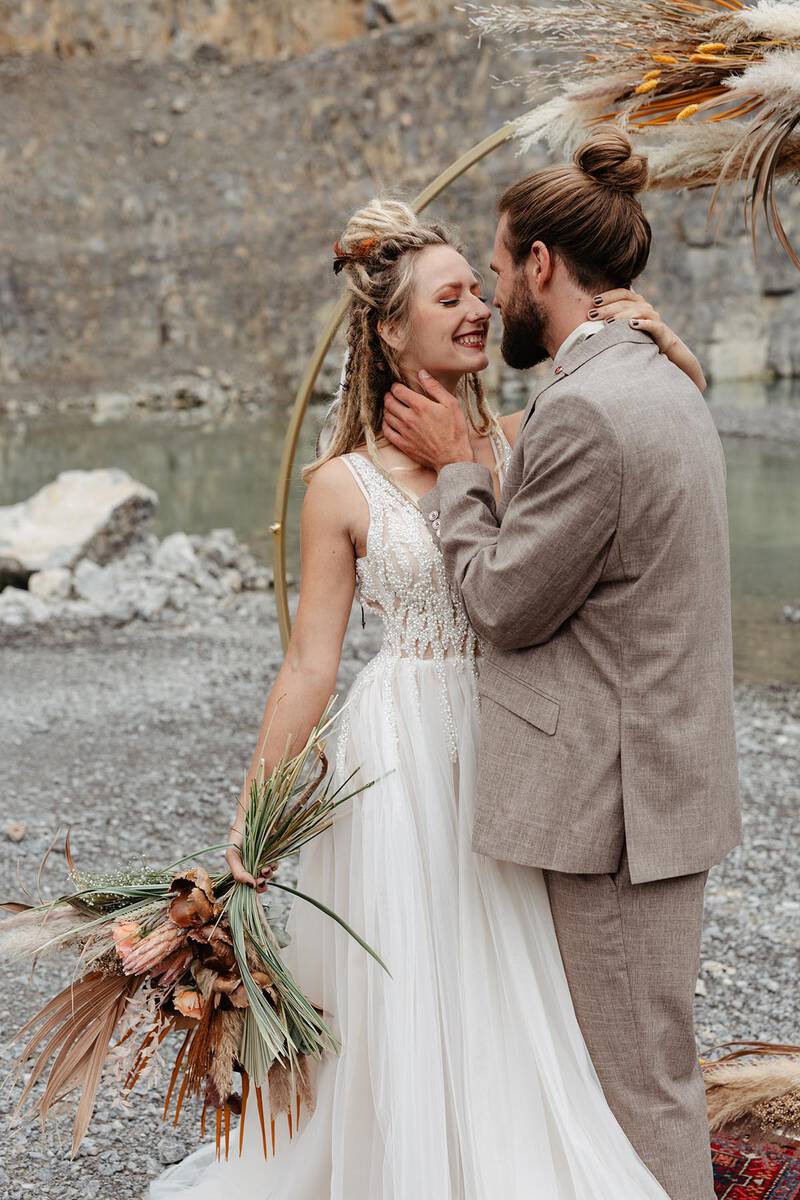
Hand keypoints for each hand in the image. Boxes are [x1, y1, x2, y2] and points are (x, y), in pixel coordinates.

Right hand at [224, 840, 276, 892]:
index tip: (255, 885)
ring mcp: (263, 861)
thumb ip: (238, 872)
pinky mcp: (273, 854)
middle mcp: (253, 867)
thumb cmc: (237, 838)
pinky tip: (271, 862)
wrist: (249, 819)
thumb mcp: (232, 855)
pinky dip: (274, 864)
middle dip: (262, 883)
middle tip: (262, 880)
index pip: (249, 886)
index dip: (253, 889)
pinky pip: (276, 863)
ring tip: (266, 869)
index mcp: (242, 870)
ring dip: (269, 874)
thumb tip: (251, 886)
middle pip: (260, 882)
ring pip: (269, 874)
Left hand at [381, 370, 474, 470]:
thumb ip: (435, 387)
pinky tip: (391, 422)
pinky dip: (386, 424)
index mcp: (420, 406)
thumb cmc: (455, 431)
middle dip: (389, 396)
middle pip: (389, 402)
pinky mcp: (402, 444)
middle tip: (392, 396)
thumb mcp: (451, 404)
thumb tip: (422, 373)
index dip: (396, 387)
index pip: (398, 391)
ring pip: (387, 416)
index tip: (398, 387)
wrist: (452, 457)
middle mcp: (409, 418)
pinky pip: (387, 431)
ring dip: (387, 409)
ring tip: (392, 407)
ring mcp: (404, 432)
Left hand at [589, 289, 706, 392]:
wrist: (664, 354)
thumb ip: (609, 322)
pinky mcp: (662, 332)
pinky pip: (654, 325)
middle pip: (627, 302)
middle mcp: (646, 308)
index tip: (594, 301)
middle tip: (593, 315)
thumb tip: (587, 320)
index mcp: (636, 304)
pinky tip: (632, 325)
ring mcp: (654, 319)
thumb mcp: (622, 330)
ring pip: (639, 311)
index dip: (609, 295)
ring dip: (622, 315)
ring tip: (608, 322)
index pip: (623, 293)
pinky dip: (643, 324)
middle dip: (608, 308)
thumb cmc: (637, 341)